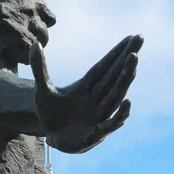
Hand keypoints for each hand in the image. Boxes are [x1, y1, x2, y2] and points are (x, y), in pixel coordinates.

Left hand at [30, 35, 143, 153]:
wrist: (50, 137)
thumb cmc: (50, 113)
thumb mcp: (41, 89)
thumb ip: (39, 67)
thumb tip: (35, 43)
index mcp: (85, 87)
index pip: (104, 67)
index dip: (117, 53)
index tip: (133, 37)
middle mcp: (96, 99)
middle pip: (114, 76)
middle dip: (126, 59)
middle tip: (139, 39)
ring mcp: (98, 115)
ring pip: (115, 95)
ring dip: (125, 78)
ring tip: (134, 60)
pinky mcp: (95, 133)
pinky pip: (110, 123)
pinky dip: (119, 115)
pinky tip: (127, 103)